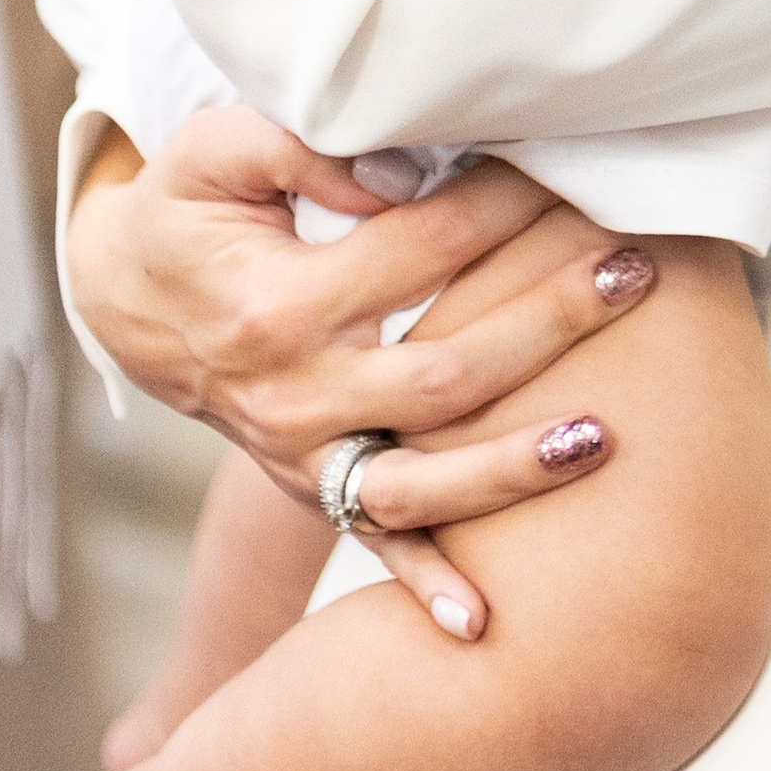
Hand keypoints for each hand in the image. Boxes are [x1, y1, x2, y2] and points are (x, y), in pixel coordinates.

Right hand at [64, 107, 656, 627]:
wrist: (133, 301)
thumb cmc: (192, 209)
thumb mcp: (216, 150)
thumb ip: (300, 146)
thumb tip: (403, 169)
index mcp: (277, 308)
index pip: (420, 252)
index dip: (500, 208)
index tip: (567, 174)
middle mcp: (292, 397)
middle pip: (445, 373)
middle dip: (549, 323)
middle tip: (637, 268)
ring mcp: (304, 455)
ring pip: (420, 482)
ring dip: (513, 469)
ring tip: (605, 435)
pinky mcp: (312, 485)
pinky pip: (376, 543)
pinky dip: (425, 586)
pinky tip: (485, 624)